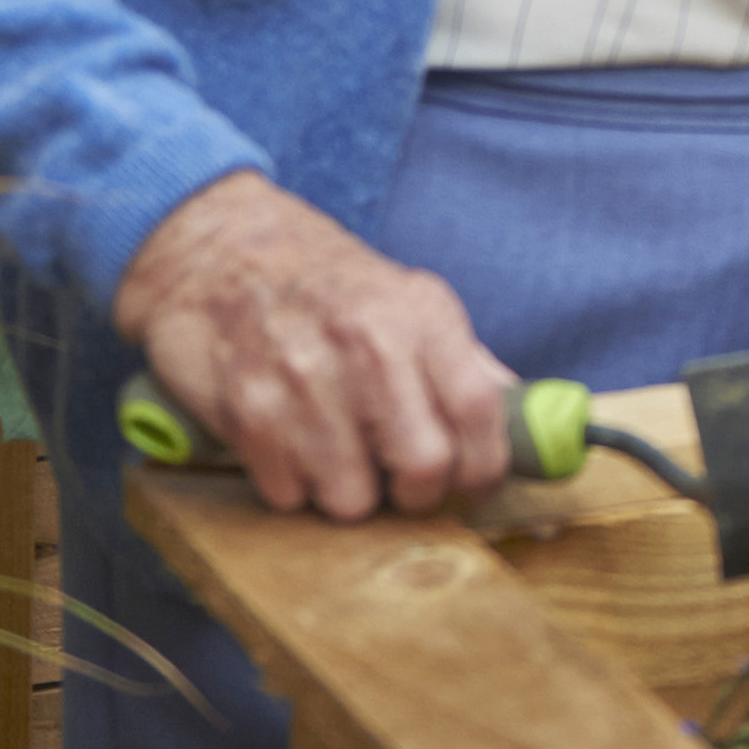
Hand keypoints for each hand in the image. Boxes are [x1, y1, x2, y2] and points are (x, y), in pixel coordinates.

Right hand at [113, 170, 517, 519]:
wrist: (222, 249)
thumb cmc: (329, 288)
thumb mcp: (411, 301)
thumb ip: (466, 364)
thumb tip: (526, 423)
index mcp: (421, 315)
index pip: (479, 409)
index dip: (484, 466)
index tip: (473, 486)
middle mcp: (367, 343)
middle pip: (423, 466)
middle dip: (417, 495)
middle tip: (402, 484)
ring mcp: (303, 378)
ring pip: (351, 499)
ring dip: (349, 495)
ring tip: (339, 458)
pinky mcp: (248, 409)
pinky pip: (288, 496)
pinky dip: (293, 488)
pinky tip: (291, 446)